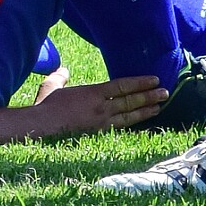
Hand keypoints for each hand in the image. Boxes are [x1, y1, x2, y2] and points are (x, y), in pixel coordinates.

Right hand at [19, 74, 167, 139]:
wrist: (40, 128)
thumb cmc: (45, 107)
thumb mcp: (51, 87)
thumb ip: (60, 77)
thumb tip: (64, 70)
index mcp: (92, 93)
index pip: (122, 85)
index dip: (139, 82)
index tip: (154, 79)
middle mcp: (101, 107)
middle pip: (130, 100)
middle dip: (149, 96)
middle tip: (165, 92)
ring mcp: (100, 123)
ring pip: (129, 116)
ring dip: (146, 111)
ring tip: (160, 107)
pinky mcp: (97, 135)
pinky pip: (120, 129)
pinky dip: (133, 125)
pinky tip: (143, 125)